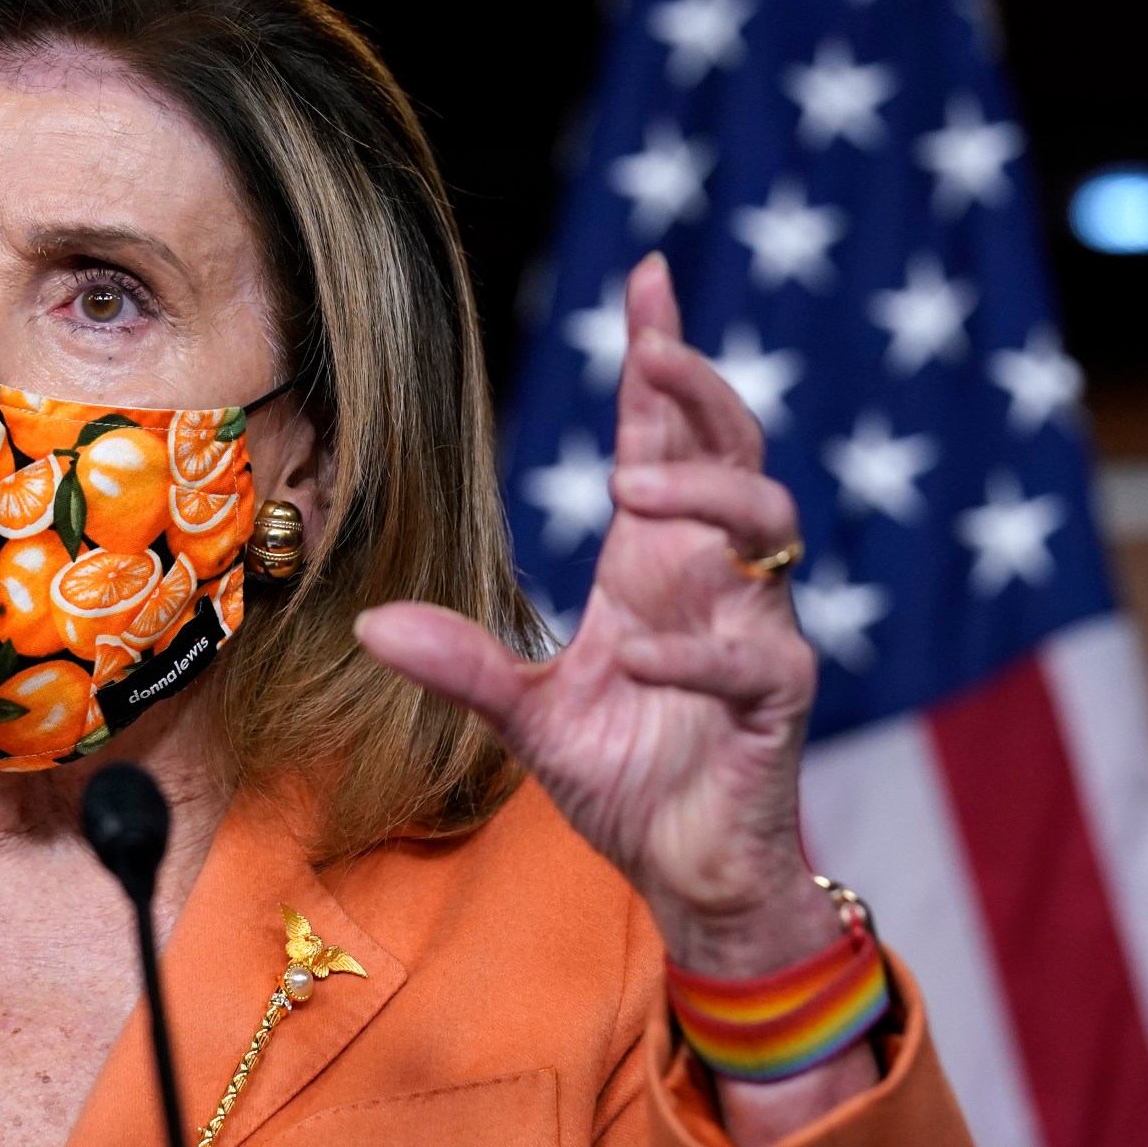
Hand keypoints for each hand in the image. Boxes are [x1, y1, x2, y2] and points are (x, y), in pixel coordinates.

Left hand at [356, 253, 834, 976]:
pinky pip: (754, 654)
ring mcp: (755, 630)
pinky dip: (698, 648)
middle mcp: (712, 578)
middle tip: (650, 352)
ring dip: (707, 493)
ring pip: (769, 523)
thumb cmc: (626, 776)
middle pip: (732, 446)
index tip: (646, 276)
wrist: (688, 871)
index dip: (659, 354)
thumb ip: (462, 664)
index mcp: (655, 562)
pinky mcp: (778, 698)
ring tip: (631, 494)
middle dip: (698, 388)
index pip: (662, 435)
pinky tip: (642, 655)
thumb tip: (369, 622)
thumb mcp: (526, 716)